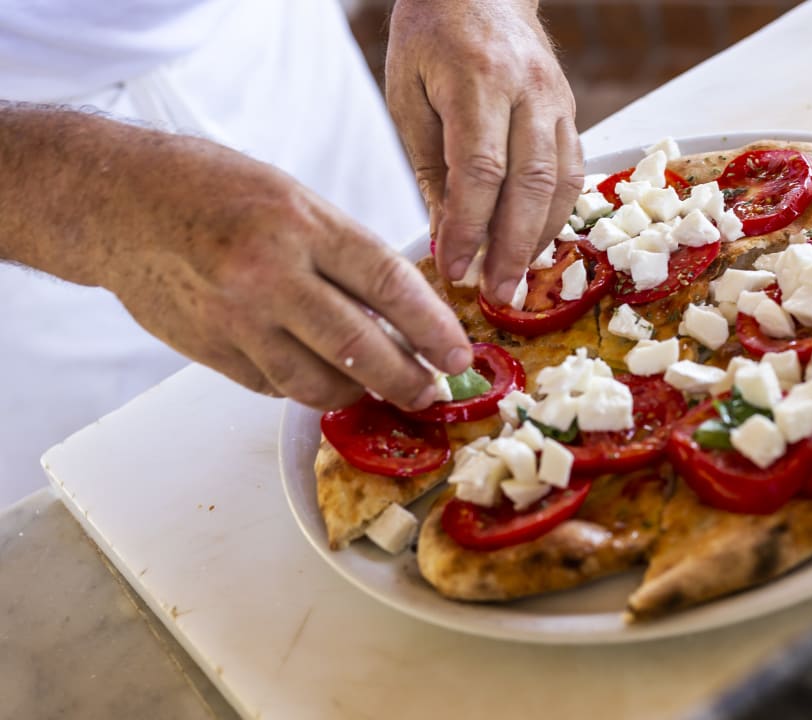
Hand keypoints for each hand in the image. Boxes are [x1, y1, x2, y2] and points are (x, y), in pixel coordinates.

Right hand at [0, 108, 471, 410]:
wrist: (120, 204)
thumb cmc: (213, 191)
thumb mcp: (293, 199)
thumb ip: (346, 252)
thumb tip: (404, 308)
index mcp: (301, 224)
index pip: (387, 284)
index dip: (432, 327)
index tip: (457, 352)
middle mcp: (269, 274)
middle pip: (360, 347)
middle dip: (408, 379)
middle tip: (433, 391)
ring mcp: (236, 319)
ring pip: (318, 383)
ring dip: (359, 393)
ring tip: (381, 387)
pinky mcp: (211, 351)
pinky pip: (276, 386)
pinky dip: (307, 386)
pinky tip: (321, 374)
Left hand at [386, 0, 583, 303]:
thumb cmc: (433, 37)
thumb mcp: (409, 95)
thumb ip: (429, 167)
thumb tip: (443, 236)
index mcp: (477, 79)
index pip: (480, 170)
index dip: (468, 227)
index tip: (451, 267)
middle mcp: (528, 91)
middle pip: (529, 184)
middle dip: (512, 247)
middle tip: (496, 293)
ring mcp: (557, 101)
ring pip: (560, 184)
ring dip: (539, 239)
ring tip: (516, 278)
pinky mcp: (571, 113)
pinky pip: (573, 173)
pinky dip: (555, 215)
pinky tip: (534, 243)